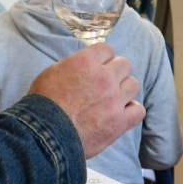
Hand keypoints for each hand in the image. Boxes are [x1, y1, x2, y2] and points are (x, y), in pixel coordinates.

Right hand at [28, 43, 145, 158]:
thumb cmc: (43, 105)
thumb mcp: (52, 73)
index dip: (103, 58)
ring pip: (134, 85)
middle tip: (106, 84)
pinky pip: (139, 110)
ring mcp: (115, 100)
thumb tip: (85, 67)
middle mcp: (104, 78)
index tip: (99, 67)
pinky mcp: (120, 121)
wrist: (45, 134)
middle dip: (116, 72)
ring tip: (114, 99)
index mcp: (86, 62)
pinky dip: (132, 111)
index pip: (107, 49)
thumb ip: (73, 66)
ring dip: (125, 90)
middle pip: (124, 65)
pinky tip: (122, 114)